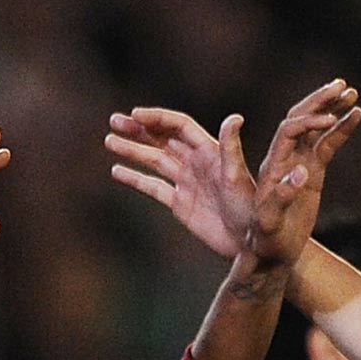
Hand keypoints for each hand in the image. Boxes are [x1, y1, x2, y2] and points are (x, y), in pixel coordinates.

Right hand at [107, 82, 360, 269]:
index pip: (178, 126)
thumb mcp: (240, 178)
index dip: (157, 118)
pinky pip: (154, 187)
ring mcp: (186, 183)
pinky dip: (136, 179)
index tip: (135, 115)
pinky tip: (117, 171)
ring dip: (133, 149)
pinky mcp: (180, 204)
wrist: (251, 244)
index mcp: (209, 152)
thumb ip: (232, 149)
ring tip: (109, 141)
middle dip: (138, 129)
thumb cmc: (251, 211)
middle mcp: (196, 163)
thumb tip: (235, 117)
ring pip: (154, 160)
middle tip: (113, 121)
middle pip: (162, 138)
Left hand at [246, 79, 360, 268]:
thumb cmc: (264, 240)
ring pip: (316, 128)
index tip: (331, 120)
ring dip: (332, 108)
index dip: (309, 122)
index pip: (289, 131)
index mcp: (272, 165)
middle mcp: (284, 157)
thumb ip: (282, 197)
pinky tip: (356, 115)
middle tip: (341, 85)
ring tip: (352, 92)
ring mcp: (299, 163)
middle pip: (300, 118)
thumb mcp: (268, 222)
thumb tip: (301, 172)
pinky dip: (341, 129)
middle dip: (320, 101)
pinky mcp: (312, 172)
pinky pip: (328, 145)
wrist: (270, 252)